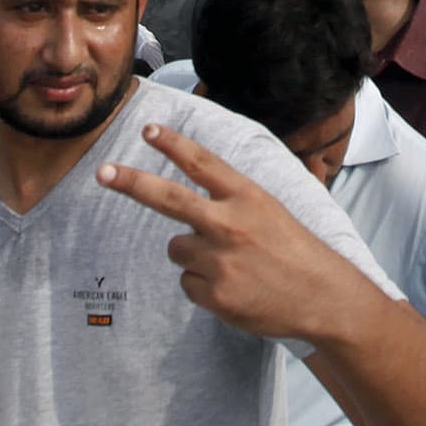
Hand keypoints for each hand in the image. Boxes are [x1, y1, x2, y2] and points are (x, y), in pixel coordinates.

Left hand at [97, 123, 383, 342]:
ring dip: (193, 255)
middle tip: (102, 172)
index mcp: (247, 196)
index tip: (148, 130)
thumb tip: (190, 197)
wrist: (323, 296)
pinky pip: (187, 284)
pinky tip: (234, 289)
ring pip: (177, 249)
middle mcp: (230, 223)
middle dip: (131, 183)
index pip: (203, 163)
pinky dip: (204, 287)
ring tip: (230, 265)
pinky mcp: (215, 294)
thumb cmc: (296, 250)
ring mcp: (221, 260)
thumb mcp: (270, 209)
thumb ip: (232, 200)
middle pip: (169, 198)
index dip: (173, 144)